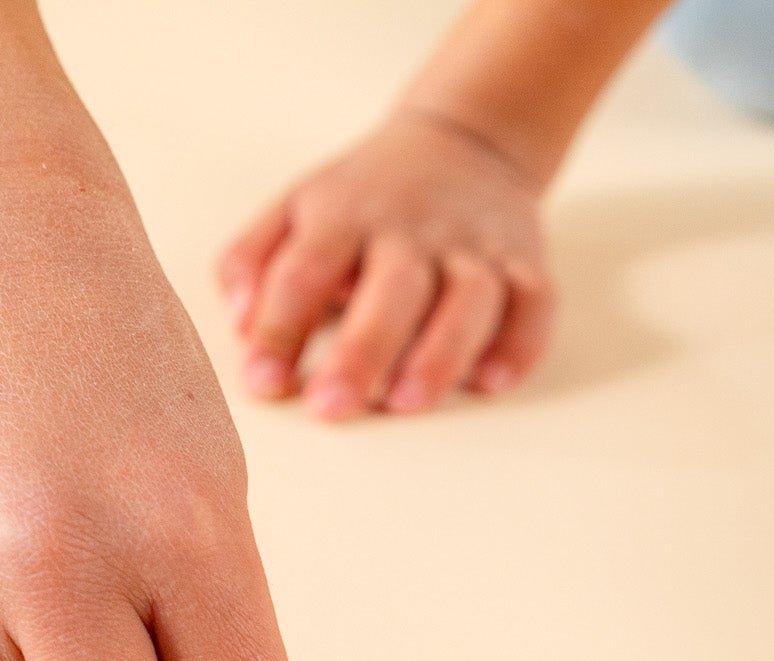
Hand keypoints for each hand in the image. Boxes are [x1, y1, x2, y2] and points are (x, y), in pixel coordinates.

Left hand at [219, 110, 554, 419]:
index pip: (305, 270)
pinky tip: (489, 385)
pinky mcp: (524, 261)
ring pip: (468, 296)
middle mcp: (411, 228)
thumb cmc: (361, 202)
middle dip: (361, 350)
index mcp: (342, 214)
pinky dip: (519, 345)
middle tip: (332, 408)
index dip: (280, 328)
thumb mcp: (293, 210)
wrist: (463, 140)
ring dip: (440, 352)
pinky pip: (533, 303)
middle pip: (391, 288)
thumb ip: (252, 262)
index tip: (263, 384)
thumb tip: (239, 326)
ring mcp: (473, 245)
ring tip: (406, 403)